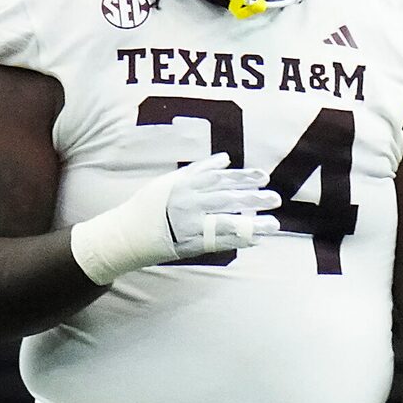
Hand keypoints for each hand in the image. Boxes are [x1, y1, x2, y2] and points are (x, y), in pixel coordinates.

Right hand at [70, 151, 279, 283]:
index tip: (264, 176)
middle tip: (276, 198)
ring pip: (227, 222)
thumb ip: (200, 169)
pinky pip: (220, 242)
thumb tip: (226, 159)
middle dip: (253, 198)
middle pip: (226, 199)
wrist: (126, 234)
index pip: (219, 179)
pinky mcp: (191, 244)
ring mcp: (189, 225)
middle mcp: (187, 203)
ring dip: (253, 224)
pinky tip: (257, 240)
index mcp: (183, 185)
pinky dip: (239, 241)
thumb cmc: (149, 206)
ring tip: (275, 224)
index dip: (243, 177)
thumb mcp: (170, 182)